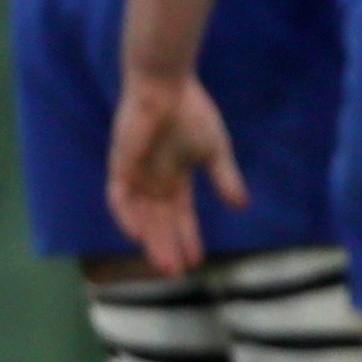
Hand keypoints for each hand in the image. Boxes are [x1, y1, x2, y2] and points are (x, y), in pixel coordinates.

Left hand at [107, 72, 242, 275]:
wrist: (168, 88)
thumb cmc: (193, 114)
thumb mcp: (216, 151)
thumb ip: (225, 179)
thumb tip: (242, 207)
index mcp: (175, 178)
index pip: (181, 215)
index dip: (188, 237)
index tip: (198, 261)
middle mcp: (153, 183)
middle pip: (160, 223)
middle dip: (168, 247)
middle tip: (176, 273)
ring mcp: (136, 176)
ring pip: (141, 216)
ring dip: (151, 239)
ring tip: (163, 261)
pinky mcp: (121, 166)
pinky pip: (119, 198)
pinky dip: (126, 216)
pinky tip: (137, 234)